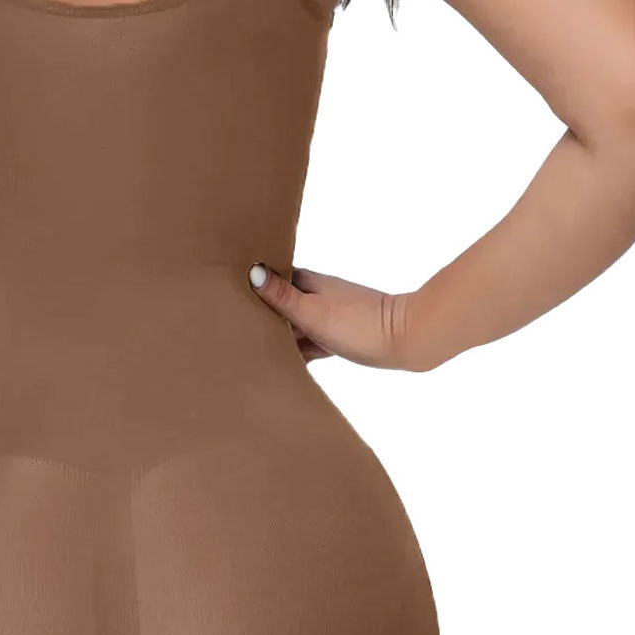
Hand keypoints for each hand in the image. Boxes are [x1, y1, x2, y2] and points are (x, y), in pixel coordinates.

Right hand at [248, 263, 420, 370]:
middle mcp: (318, 296)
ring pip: (295, 326)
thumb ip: (282, 296)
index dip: (253, 283)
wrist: (406, 341)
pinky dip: (298, 352)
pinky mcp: (340, 337)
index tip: (228, 291)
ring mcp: (330, 317)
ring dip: (279, 336)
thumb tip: (253, 270)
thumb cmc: (357, 325)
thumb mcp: (312, 311)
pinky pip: (310, 343)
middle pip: (281, 304)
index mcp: (309, 283)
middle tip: (234, 328)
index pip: (273, 278)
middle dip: (262, 314)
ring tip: (251, 349)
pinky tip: (285, 364)